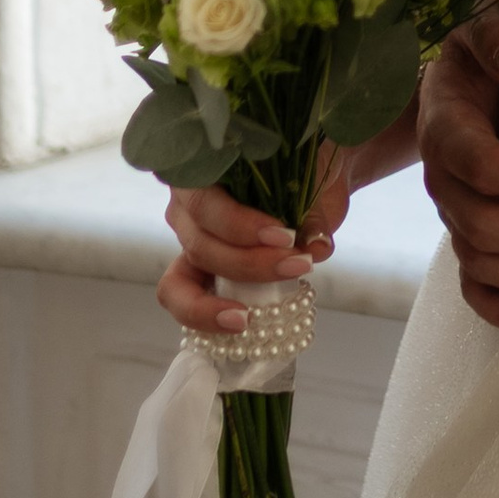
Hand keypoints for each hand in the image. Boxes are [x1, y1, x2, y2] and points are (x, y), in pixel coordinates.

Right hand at [159, 165, 346, 337]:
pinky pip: (188, 303)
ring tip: (250, 317)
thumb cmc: (305, 172)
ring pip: (182, 281)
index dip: (238, 226)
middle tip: (296, 266)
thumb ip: (313, 212)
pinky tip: (241, 325)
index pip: (205, 204)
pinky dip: (209, 318)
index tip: (285, 237)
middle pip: (199, 246)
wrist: (313, 183)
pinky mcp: (199, 275)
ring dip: (220, 300)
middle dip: (247, 264)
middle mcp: (186, 211)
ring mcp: (189, 245)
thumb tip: (316, 246)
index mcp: (204, 176)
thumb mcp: (314, 182)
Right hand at [419, 17, 498, 331]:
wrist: (458, 75)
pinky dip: (491, 303)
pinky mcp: (466, 228)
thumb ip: (495, 38)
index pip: (482, 165)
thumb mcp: (480, 25)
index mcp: (446, 127)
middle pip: (481, 223)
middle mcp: (442, 177)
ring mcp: (453, 209)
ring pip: (478, 258)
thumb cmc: (479, 51)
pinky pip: (468, 278)